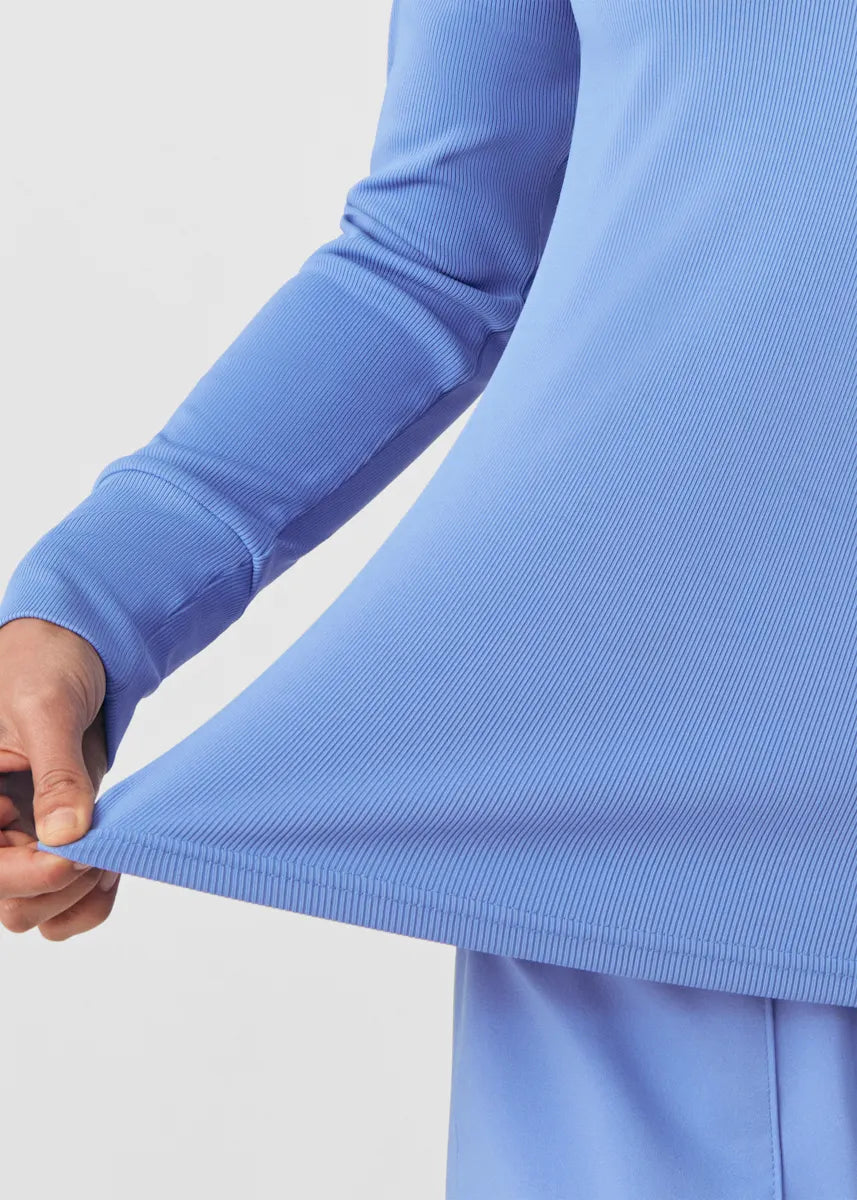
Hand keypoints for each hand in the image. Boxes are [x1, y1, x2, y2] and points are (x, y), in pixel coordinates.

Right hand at [0, 617, 119, 938]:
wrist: (75, 648)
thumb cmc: (44, 662)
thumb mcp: (47, 709)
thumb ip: (56, 773)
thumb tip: (65, 835)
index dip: (29, 874)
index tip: (78, 853)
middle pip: (12, 904)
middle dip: (61, 886)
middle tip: (100, 847)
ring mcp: (19, 836)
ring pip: (37, 911)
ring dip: (80, 896)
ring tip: (111, 852)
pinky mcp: (53, 838)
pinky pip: (66, 897)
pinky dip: (93, 894)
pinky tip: (115, 863)